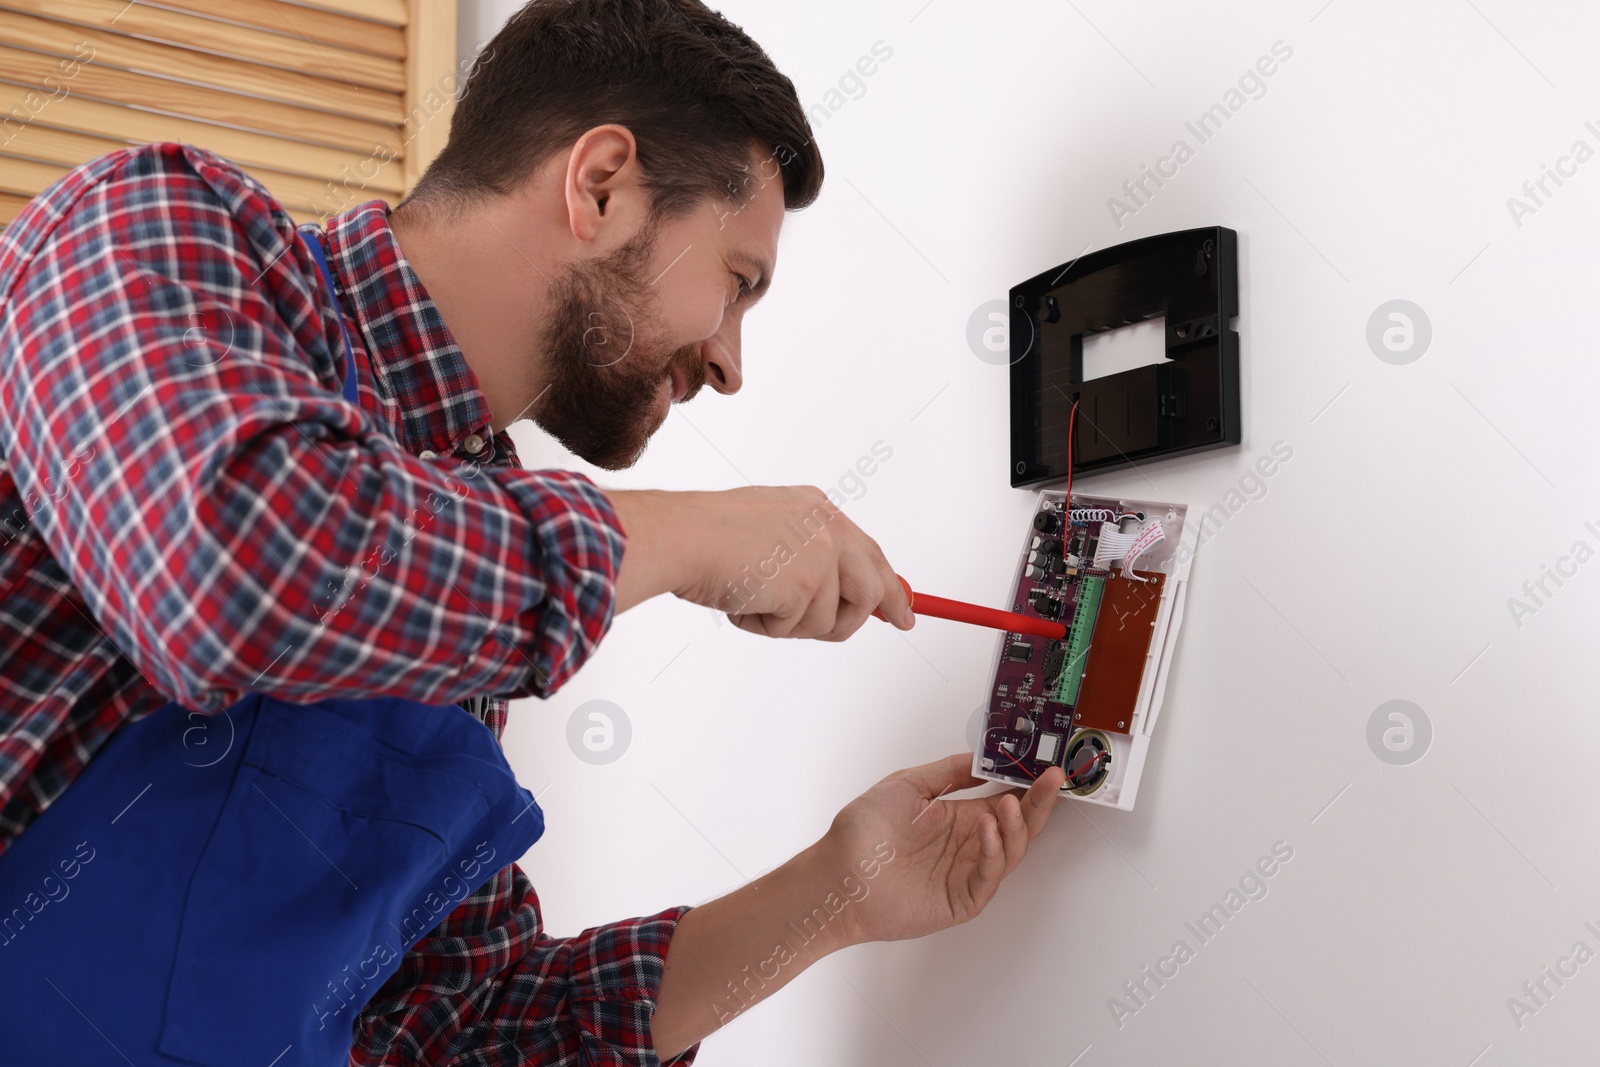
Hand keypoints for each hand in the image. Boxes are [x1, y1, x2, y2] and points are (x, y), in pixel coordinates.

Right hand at [605, 486, 913, 639]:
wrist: (680, 538)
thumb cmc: (704, 536)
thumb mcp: (767, 533)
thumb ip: (803, 555)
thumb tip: (833, 595)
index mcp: (816, 509)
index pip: (867, 552)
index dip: (888, 584)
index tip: (903, 609)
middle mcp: (826, 527)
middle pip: (872, 587)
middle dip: (865, 616)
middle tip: (896, 624)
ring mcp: (819, 556)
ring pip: (832, 620)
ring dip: (794, 625)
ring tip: (757, 602)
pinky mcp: (806, 586)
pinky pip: (796, 630)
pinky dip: (765, 627)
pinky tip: (743, 602)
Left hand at [819, 753, 1064, 944]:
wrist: (837, 873)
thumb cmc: (862, 833)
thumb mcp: (908, 785)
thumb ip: (948, 772)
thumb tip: (981, 758)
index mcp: (958, 819)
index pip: (1006, 801)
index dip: (1028, 786)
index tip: (1044, 766)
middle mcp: (967, 846)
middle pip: (1018, 826)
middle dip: (1038, 803)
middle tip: (1052, 779)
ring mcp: (965, 874)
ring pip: (1010, 851)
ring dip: (1017, 825)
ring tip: (1013, 802)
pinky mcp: (960, 899)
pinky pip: (988, 876)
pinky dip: (994, 852)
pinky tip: (989, 828)